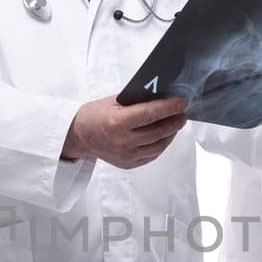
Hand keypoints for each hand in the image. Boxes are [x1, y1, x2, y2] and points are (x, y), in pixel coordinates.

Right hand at [62, 95, 188, 170]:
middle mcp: (123, 142)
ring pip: (158, 146)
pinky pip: (152, 155)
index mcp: (117, 123)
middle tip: (183, 113)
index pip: (150, 114)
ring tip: (176, 123)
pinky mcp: (128, 164)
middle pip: (158, 132)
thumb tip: (161, 97)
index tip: (181, 102)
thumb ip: (136, 101)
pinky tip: (165, 135)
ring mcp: (126, 155)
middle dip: (174, 121)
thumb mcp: (113, 102)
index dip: (169, 108)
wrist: (79, 136)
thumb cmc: (95, 115)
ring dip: (171, 134)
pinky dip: (161, 144)